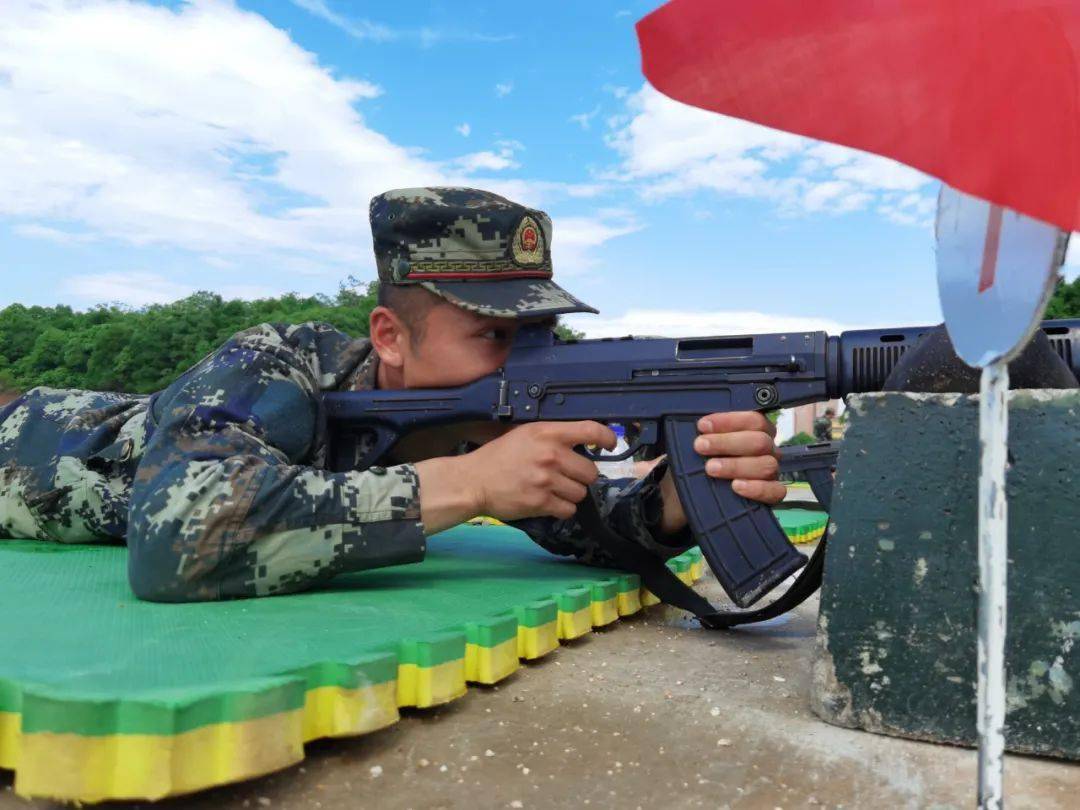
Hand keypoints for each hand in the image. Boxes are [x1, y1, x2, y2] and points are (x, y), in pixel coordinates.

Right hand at [467, 421, 616, 520]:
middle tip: (566, 476)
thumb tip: (581, 443)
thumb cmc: (499, 456)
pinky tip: (549, 502)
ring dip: (572, 494)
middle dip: (581, 476)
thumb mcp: (525, 434)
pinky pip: (568, 510)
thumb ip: (553, 436)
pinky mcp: (541, 502)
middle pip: (591, 472)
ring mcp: (547, 480)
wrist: (474, 481)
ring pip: (581, 493)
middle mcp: (551, 455)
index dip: (607, 438)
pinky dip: (562, 509)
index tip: (610, 445)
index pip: (590, 431)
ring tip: (555, 490)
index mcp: (547, 433)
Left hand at [693, 411, 784, 502]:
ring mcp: (771, 472)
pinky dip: (756, 488)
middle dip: (727, 442)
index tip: (702, 426)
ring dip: (736, 465)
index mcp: (756, 431)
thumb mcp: (701, 443)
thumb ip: (708, 432)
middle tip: (700, 446)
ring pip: (766, 465)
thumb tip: (702, 423)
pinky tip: (736, 486)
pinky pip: (775, 491)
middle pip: (759, 441)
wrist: (688, 495)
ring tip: (710, 468)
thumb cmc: (699, 461)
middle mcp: (767, 450)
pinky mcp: (772, 495)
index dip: (729, 421)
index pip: (753, 420)